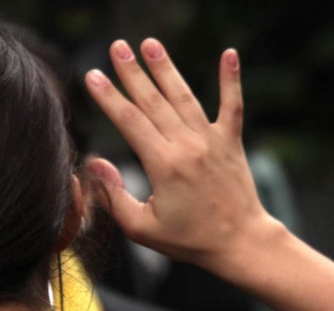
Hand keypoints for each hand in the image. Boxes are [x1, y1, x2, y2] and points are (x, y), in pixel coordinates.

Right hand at [84, 38, 281, 270]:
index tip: (93, 75)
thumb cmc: (189, 240)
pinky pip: (232, 105)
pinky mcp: (231, 142)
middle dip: (132, 72)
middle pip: (153, 102)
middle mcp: (187, 146)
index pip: (130, 122)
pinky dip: (231, 79)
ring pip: (184, 97)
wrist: (240, 243)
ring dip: (166, 68)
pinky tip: (229, 53)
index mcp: (163, 165)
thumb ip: (115, 196)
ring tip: (150, 44)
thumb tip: (96, 163)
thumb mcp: (142, 228)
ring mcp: (212, 141)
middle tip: (116, 46)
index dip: (109, 97)